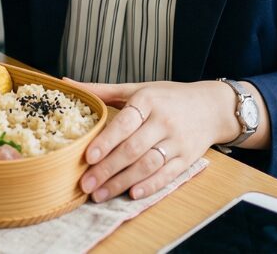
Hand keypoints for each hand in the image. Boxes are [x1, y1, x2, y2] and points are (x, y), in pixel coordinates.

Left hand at [71, 79, 231, 202]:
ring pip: (147, 165)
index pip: (125, 123)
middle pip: (133, 149)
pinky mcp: (187, 158)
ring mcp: (177, 141)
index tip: (87, 157)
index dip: (106, 141)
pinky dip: (150, 186)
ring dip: (122, 182)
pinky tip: (132, 194)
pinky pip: (167, 175)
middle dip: (107, 169)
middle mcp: (163, 121)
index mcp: (148, 100)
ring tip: (100, 194)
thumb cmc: (168, 97)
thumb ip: (102, 90)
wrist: (211, 106)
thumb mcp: (137, 88)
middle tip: (86, 184)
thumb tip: (65, 83)